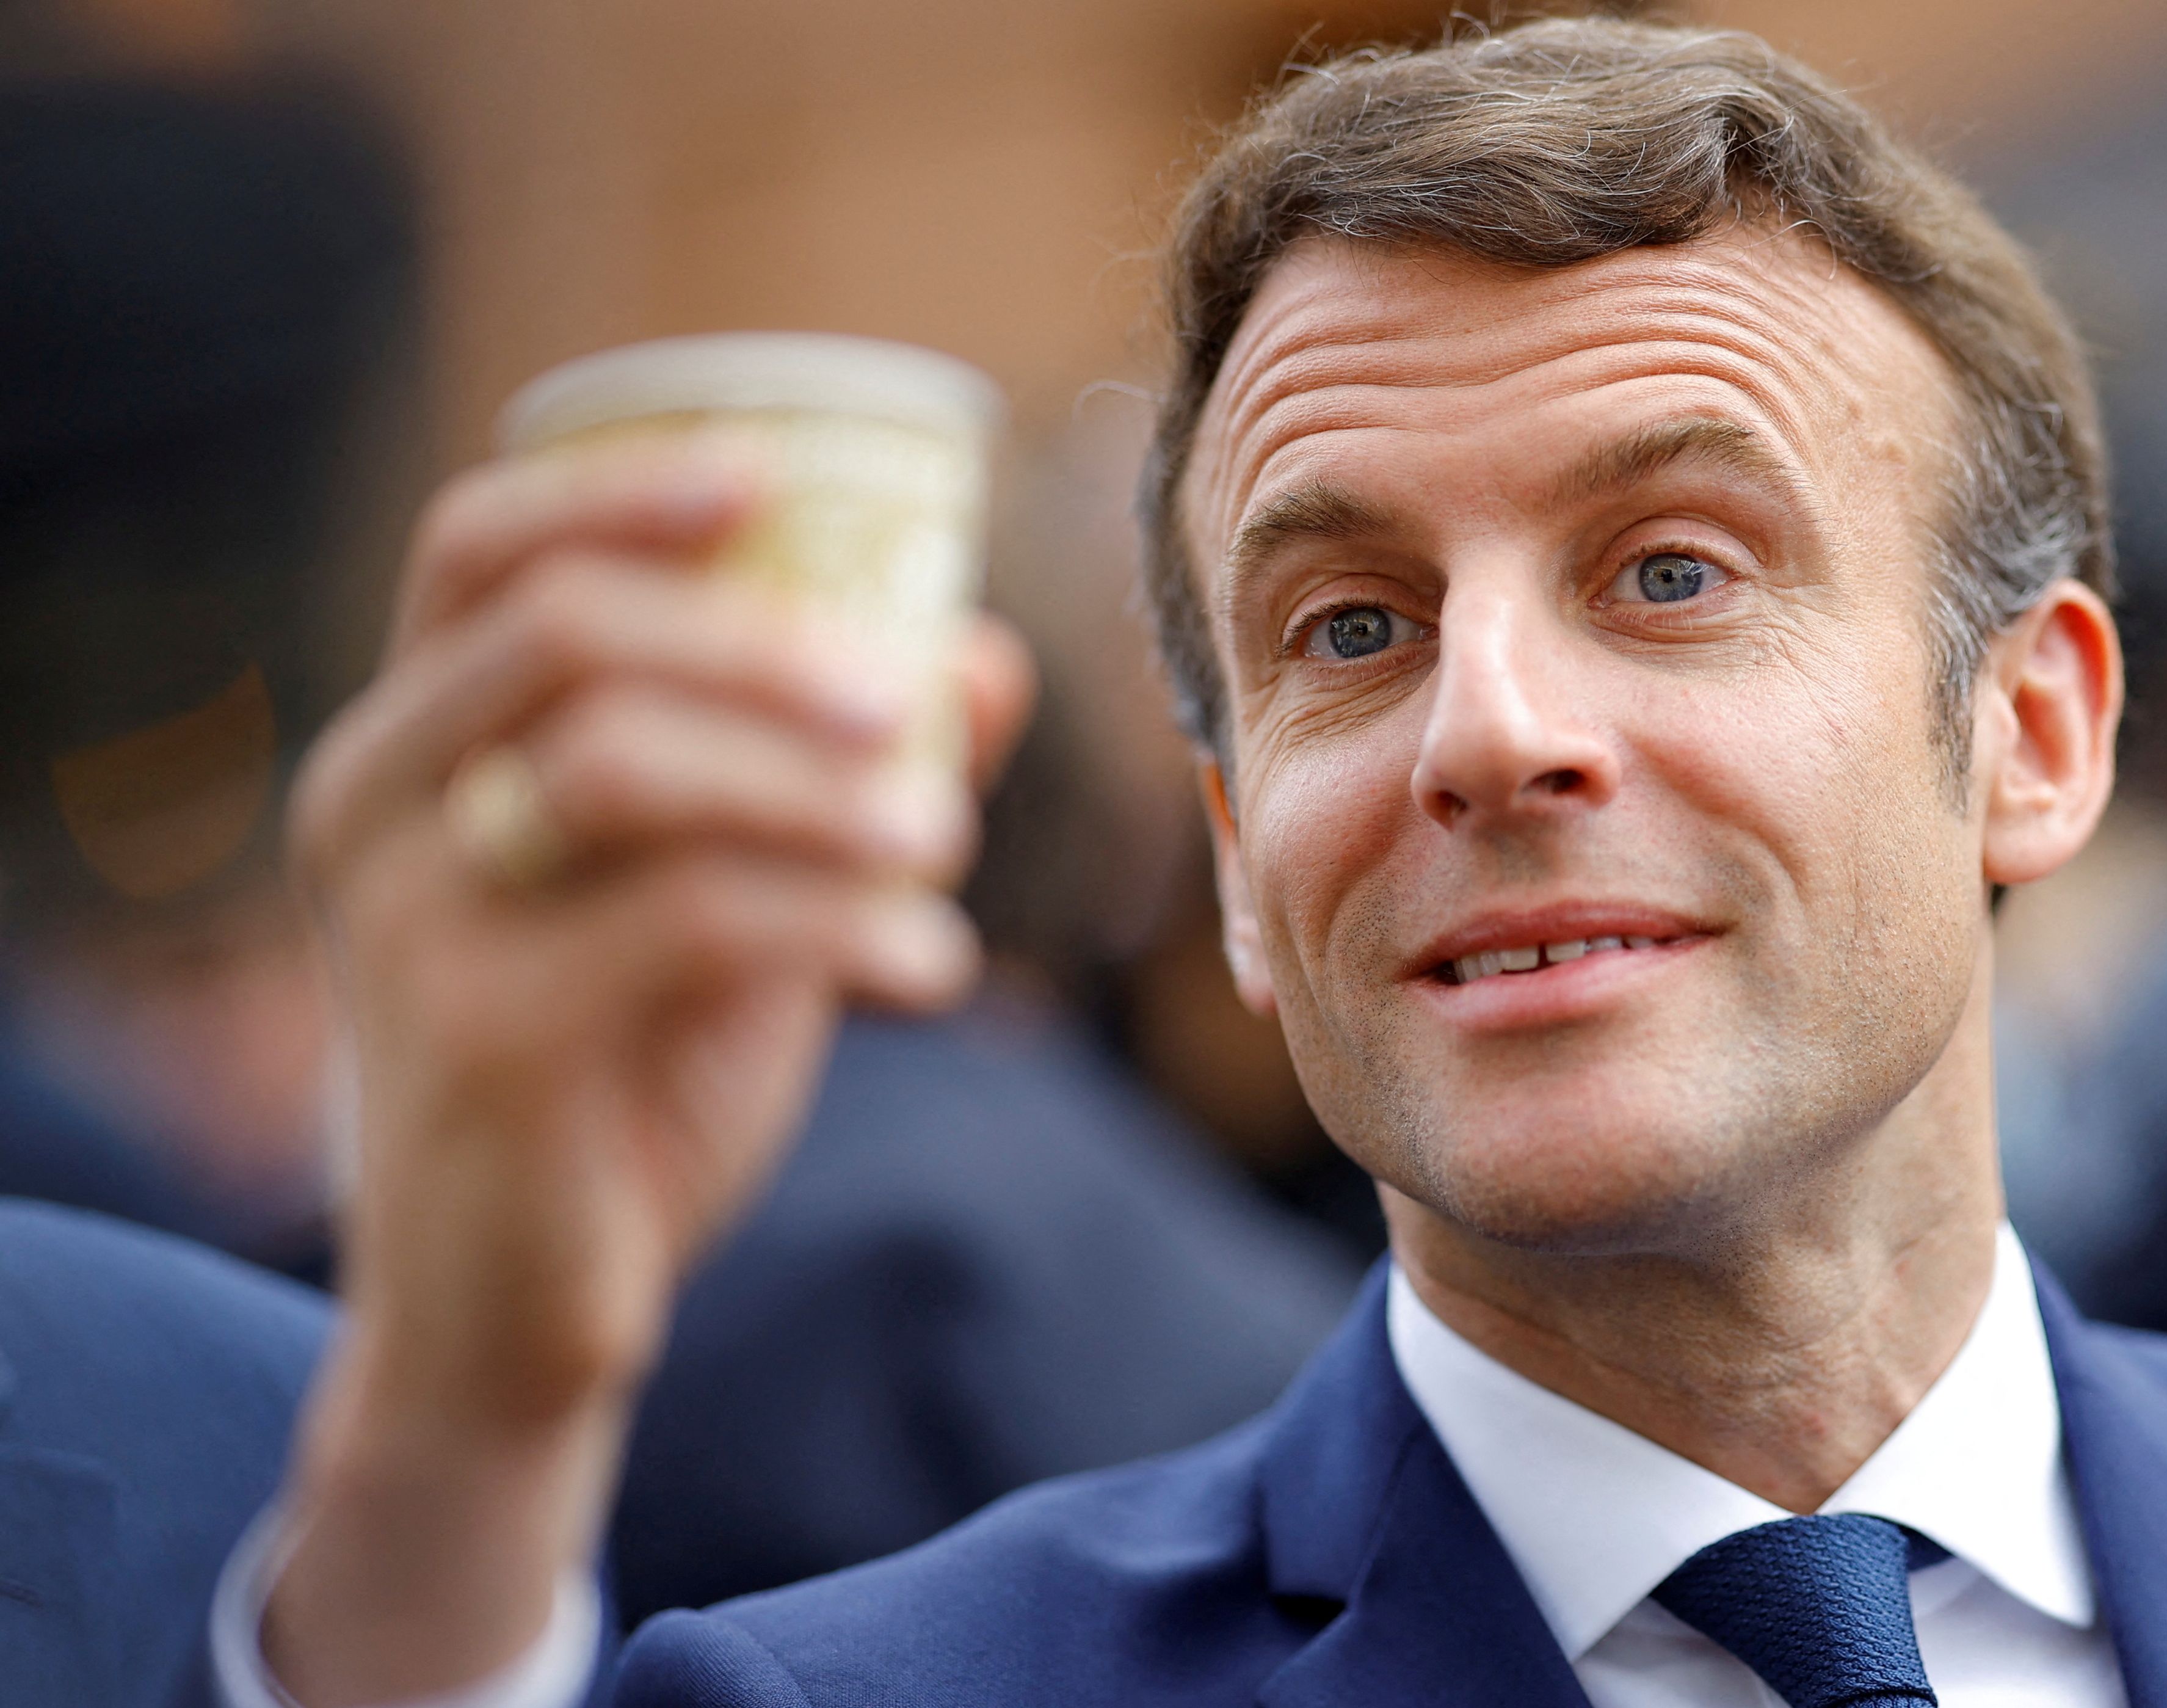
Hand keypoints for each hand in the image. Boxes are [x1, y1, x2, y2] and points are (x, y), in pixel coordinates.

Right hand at [263, 445, 1032, 1704]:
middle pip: (567, 634)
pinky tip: (933, 969)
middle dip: (762, 645)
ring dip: (820, 790)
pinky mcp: (482, 1040)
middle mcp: (375, 807)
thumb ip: (825, 779)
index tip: (769, 473)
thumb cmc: (618, 1077)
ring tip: (944, 844)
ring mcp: (413, 924)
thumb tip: (986, 655)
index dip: (619, 486)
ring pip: (629, 769)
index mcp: (409, 745)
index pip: (479, 549)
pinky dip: (844, 927)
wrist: (511, 1315)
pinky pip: (691, 922)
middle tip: (911, 703)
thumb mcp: (722, 902)